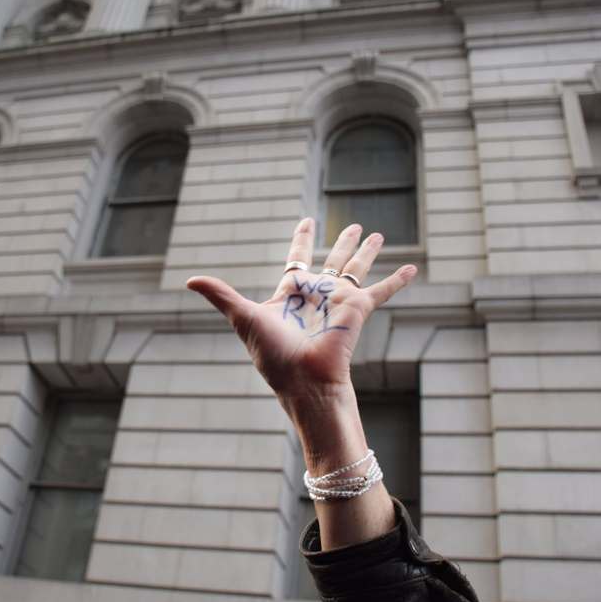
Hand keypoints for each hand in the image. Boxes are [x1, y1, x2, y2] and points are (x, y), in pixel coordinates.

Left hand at [187, 218, 415, 547]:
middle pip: (331, 261)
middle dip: (341, 243)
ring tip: (375, 233)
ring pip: (355, 268)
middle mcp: (317, 295)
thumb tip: (188, 279)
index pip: (297, 259)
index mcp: (291, 294)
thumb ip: (220, 296)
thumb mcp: (243, 317)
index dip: (302, 240)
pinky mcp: (358, 310)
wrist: (304, 381)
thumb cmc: (272, 355)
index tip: (306, 221)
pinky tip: (412, 266)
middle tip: (352, 225)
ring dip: (365, 251)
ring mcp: (339, 301)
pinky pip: (381, 290)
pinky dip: (396, 280)